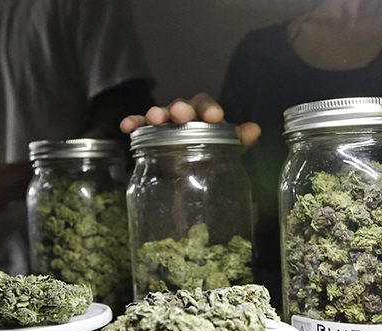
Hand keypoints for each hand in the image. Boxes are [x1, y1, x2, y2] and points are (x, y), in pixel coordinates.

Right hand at [120, 92, 260, 146]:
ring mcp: (165, 124)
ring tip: (155, 119)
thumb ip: (238, 141)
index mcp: (203, 116)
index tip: (214, 117)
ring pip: (161, 114)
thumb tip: (254, 130)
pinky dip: (134, 123)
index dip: (209, 109)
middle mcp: (184, 116)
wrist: (188, 174)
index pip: (206, 105)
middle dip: (182, 108)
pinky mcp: (149, 135)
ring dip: (157, 113)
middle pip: (182, 106)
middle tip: (180, 114)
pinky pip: (140, 126)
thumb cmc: (209, 156)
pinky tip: (127, 126)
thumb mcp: (226, 150)